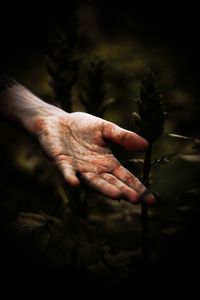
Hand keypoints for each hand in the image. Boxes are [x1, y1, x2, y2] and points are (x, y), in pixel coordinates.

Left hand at [34, 110, 153, 204]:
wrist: (57, 122)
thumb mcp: (106, 128)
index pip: (125, 177)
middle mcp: (94, 169)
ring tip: (117, 196)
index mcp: (107, 162)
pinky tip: (75, 183)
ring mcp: (78, 168)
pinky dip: (70, 177)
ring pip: (92, 181)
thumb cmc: (82, 127)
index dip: (138, 188)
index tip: (151, 201)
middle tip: (136, 200)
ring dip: (103, 188)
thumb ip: (123, 137)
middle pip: (111, 182)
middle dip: (124, 191)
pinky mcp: (61, 162)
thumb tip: (147, 145)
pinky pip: (67, 171)